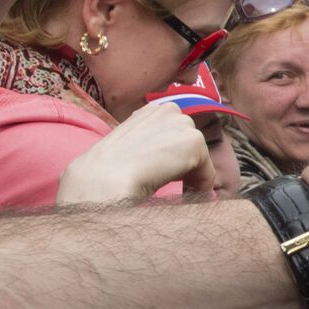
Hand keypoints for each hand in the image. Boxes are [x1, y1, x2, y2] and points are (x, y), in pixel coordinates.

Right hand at [55, 102, 213, 203]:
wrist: (101, 181)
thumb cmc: (102, 174)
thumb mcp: (123, 151)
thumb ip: (146, 149)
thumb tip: (161, 164)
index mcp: (150, 112)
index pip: (175, 137)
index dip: (172, 161)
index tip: (162, 179)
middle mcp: (168, 110)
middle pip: (191, 147)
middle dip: (185, 168)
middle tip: (174, 190)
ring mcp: (182, 123)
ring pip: (199, 159)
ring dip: (191, 179)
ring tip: (175, 195)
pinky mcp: (194, 141)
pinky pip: (207, 173)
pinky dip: (199, 189)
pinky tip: (182, 198)